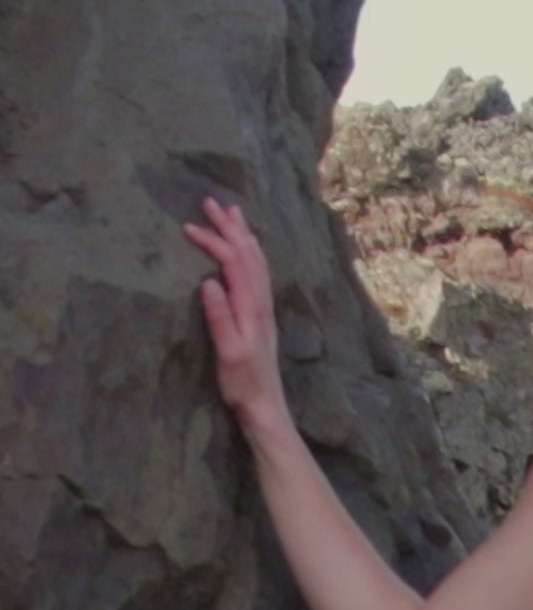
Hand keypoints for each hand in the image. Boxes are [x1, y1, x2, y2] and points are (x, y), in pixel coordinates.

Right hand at [181, 194, 290, 442]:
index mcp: (251, 307)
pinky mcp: (261, 316)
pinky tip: (246, 251)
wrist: (266, 407)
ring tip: (232, 213)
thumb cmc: (243, 384)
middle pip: (248, 254)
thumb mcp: (228, 353)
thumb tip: (209, 282)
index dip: (213, 241)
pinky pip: (259, 273)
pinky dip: (250, 253)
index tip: (188, 226)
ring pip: (257, 261)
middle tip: (211, 201)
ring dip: (243, 235)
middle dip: (230, 227)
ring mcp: (264, 308)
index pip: (233, 262)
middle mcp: (261, 302)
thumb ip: (220, 318)